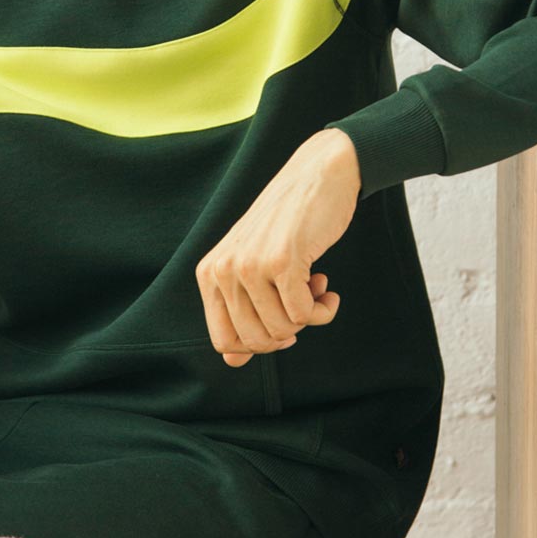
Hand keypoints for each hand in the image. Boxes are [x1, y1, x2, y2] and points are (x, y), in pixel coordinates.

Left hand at [195, 129, 361, 365]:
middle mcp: (224, 270)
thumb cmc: (287, 224)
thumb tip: (233, 363)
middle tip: (302, 306)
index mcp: (209, 272)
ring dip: (309, 318)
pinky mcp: (282, 261)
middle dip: (287, 334)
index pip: (224, 341)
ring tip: (316, 288)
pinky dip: (323, 310)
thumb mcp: (253, 265)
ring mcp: (251, 265)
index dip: (259, 344)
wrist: (318, 174)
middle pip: (255, 341)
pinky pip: (304, 315)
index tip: (282, 326)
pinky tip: (327, 288)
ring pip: (282, 330)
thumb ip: (240, 310)